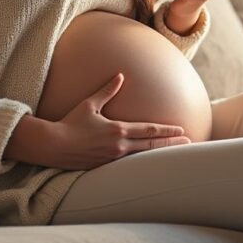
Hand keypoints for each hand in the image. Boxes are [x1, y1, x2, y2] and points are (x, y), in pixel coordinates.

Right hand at [50, 73, 191, 169]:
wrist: (54, 146)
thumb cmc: (70, 123)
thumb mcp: (90, 104)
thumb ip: (107, 91)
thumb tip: (120, 76)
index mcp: (118, 129)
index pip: (149, 130)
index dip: (167, 130)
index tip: (181, 130)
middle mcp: (118, 145)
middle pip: (151, 144)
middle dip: (171, 143)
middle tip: (188, 142)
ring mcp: (113, 158)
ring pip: (143, 156)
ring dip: (160, 154)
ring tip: (175, 153)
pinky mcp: (105, 166)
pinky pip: (129, 163)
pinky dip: (143, 161)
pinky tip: (151, 162)